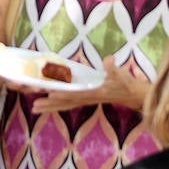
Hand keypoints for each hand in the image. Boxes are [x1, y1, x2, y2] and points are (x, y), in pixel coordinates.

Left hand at [31, 59, 149, 113]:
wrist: (134, 95)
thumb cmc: (127, 84)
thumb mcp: (122, 75)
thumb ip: (114, 68)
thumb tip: (109, 60)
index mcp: (95, 92)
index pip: (77, 94)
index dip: (63, 94)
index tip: (50, 94)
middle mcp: (88, 98)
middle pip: (66, 103)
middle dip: (50, 105)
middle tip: (33, 107)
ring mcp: (86, 99)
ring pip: (65, 105)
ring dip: (50, 107)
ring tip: (34, 108)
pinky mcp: (86, 98)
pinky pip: (69, 103)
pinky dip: (57, 104)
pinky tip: (47, 105)